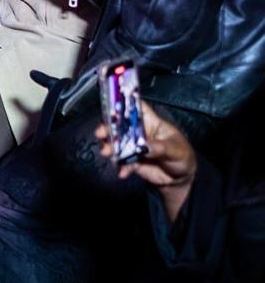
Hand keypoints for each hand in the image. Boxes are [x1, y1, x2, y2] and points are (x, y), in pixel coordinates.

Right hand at [95, 101, 196, 219]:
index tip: (110, 104)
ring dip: (109, 147)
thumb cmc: (182, 157)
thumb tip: (144, 147)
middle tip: (100, 133)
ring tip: (107, 153)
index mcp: (151, 123)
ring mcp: (133, 147)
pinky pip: (122, 162)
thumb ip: (160, 148)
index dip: (124, 103)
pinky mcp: (131, 161)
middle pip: (119, 125)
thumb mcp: (176, 150)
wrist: (180, 179)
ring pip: (116, 143)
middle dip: (107, 128)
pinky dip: (121, 167)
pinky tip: (123, 173)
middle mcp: (139, 133)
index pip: (136, 108)